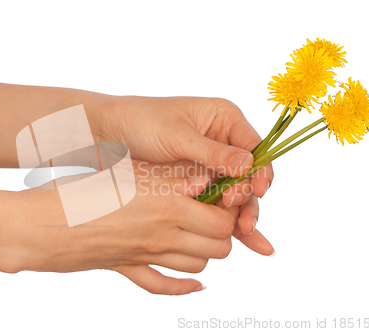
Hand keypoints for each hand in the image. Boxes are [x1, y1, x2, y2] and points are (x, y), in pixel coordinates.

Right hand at [19, 178, 238, 294]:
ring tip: (195, 233)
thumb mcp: (128, 170)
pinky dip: (185, 288)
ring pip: (199, 266)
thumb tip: (202, 181)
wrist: (41, 224)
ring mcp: (147, 255)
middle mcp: (163, 232)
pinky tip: (195, 284)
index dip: (230, 208)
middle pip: (219, 245)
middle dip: (222, 231)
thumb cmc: (80, 188)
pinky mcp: (129, 268)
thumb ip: (169, 176)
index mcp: (166, 202)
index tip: (224, 197)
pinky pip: (165, 287)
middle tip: (212, 214)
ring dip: (204, 251)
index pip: (222, 217)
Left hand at [97, 96, 273, 235]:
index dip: (261, 171)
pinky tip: (241, 237)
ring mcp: (211, 164)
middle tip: (243, 222)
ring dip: (243, 213)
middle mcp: (223, 141)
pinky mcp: (198, 181)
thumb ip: (212, 152)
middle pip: (249, 174)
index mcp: (224, 119)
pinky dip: (227, 218)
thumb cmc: (140, 121)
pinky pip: (218, 200)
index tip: (257, 191)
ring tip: (245, 234)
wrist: (107, 133)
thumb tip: (249, 165)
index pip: (255, 147)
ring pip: (236, 191)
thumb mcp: (177, 135)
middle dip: (249, 198)